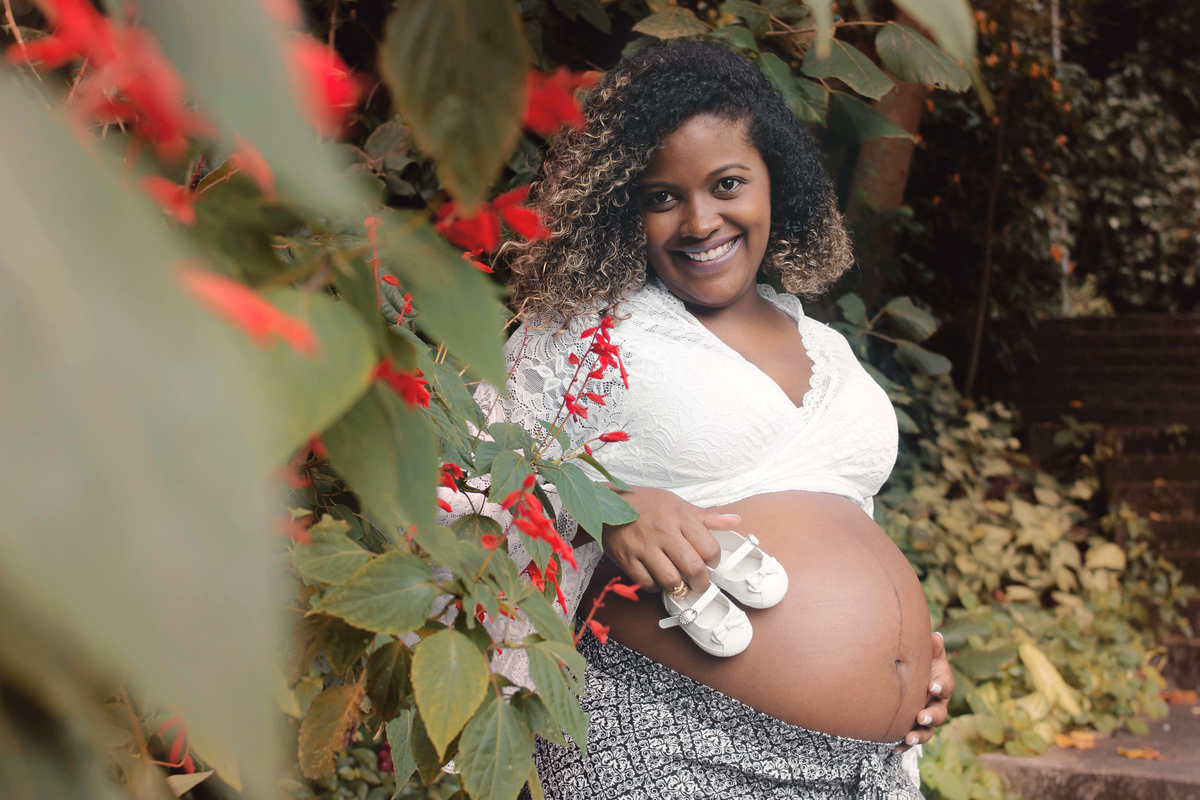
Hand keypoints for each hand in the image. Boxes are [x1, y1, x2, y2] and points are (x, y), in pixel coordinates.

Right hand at [599, 485, 739, 593]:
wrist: (607, 502)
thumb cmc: (646, 503)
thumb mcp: (678, 503)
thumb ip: (707, 517)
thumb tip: (734, 521)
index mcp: (680, 517)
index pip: (710, 549)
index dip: (714, 562)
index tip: (710, 564)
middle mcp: (664, 532)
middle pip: (694, 568)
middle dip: (701, 583)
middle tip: (700, 584)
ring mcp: (644, 546)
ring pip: (671, 580)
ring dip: (679, 587)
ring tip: (680, 584)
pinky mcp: (627, 558)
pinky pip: (647, 583)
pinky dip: (655, 587)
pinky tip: (657, 579)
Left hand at [895, 631, 954, 752]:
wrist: (905, 673)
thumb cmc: (918, 660)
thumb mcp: (925, 652)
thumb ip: (931, 647)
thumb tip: (935, 638)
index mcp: (940, 683)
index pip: (945, 686)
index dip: (940, 686)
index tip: (932, 686)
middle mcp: (936, 703)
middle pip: (939, 713)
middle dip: (931, 716)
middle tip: (921, 717)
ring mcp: (925, 717)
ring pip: (927, 731)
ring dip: (919, 735)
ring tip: (909, 738)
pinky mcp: (913, 727)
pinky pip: (910, 740)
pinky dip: (903, 745)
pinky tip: (894, 749)